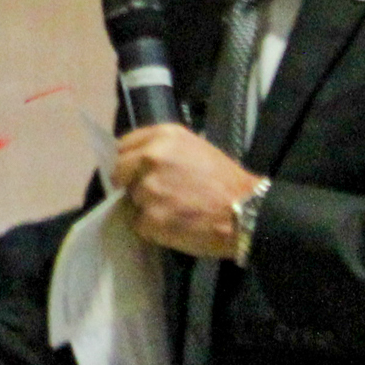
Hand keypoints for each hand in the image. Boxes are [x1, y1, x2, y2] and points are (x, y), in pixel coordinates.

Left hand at [113, 122, 260, 256]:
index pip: (123, 146)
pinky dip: (151, 228)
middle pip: (118, 171)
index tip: (134, 171)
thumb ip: (163, 151)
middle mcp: (150, 158)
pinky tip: (173, 225)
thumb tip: (138, 162)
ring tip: (171, 210)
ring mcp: (147, 189)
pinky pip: (138, 224)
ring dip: (143, 207)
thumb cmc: (225, 181)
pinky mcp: (149, 218)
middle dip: (129, 183)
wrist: (245, 211)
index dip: (127, 161)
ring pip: (128, 200)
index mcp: (162, 136)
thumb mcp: (195, 149)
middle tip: (152, 194)